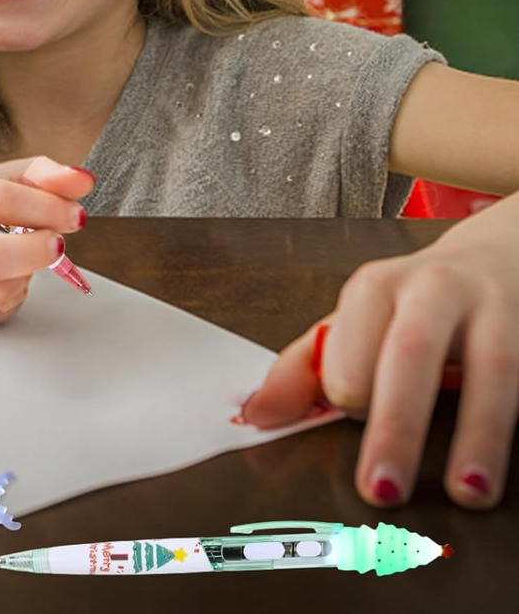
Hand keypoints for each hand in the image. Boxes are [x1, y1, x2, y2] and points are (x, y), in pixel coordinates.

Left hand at [241, 229, 518, 508]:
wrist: (499, 258)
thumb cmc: (413, 305)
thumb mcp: (354, 324)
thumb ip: (303, 370)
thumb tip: (256, 416)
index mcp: (373, 288)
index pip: (348, 353)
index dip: (349, 395)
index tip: (354, 412)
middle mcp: (432, 289)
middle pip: (410, 355)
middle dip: (394, 425)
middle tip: (382, 488)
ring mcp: (494, 308)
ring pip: (490, 367)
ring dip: (477, 434)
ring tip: (467, 491)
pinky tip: (508, 466)